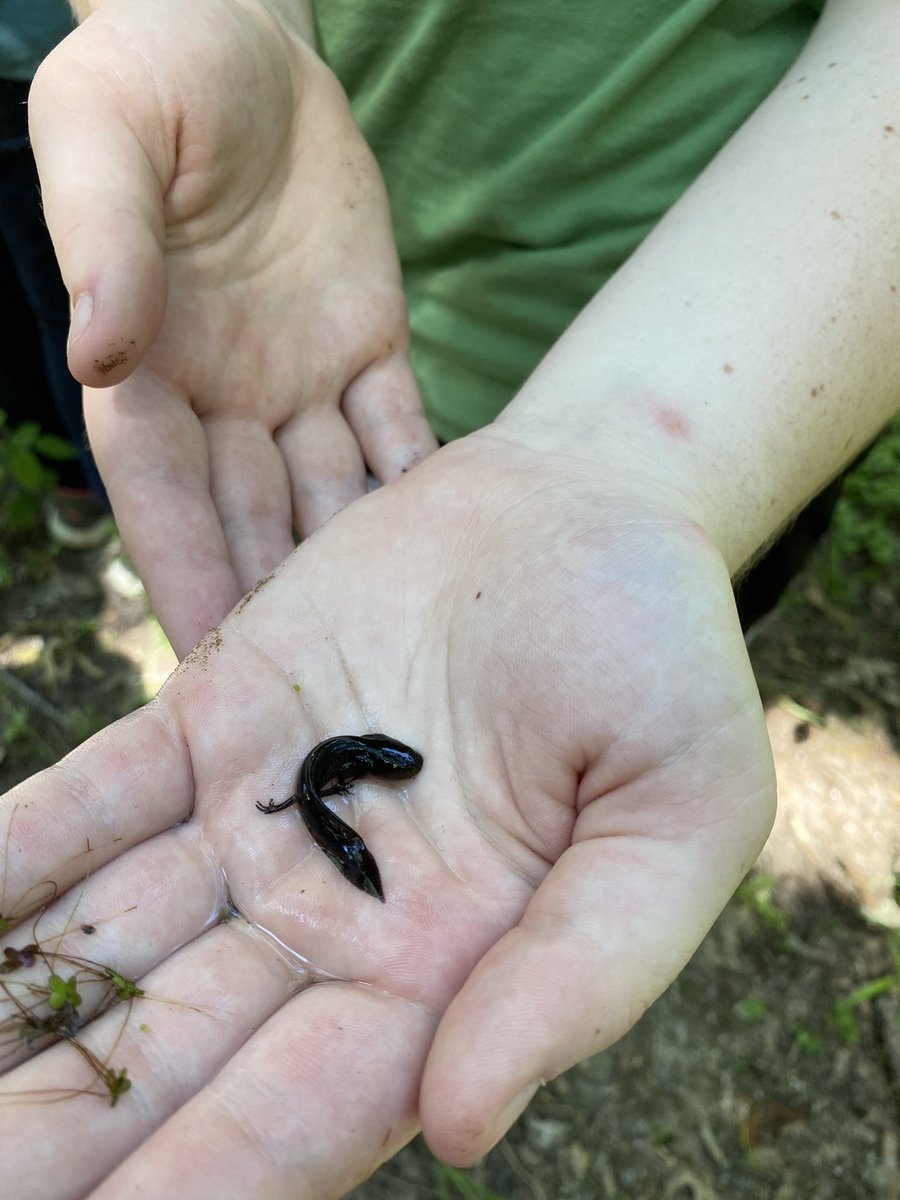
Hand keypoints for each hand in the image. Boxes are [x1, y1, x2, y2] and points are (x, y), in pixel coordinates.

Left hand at [0, 434, 772, 1197]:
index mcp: (447, 965)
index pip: (298, 1109)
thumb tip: (455, 1126)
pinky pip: (90, 800)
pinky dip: (11, 855)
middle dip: (60, 1128)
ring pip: (109, 943)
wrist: (586, 507)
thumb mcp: (678, 814)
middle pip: (171, 1050)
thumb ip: (585, 972)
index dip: (196, 1185)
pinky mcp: (215, 718)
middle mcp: (333, 916)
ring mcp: (261, 818)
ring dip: (11, 1015)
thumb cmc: (663, 657)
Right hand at [28, 0, 436, 655]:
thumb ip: (104, 239)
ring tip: (402, 643)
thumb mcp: (103, 133)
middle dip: (282, 604)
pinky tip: (452, 543)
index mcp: (141, 365)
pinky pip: (396, 429)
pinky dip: (418, 485)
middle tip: (324, 692)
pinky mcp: (365, 347)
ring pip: (328, 494)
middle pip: (250, 518)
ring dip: (358, 567)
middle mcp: (218, 396)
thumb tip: (96, 347)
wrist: (243, 35)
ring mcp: (297, 380)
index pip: (160, 492)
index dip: (186, 573)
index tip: (214, 661)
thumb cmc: (151, 70)